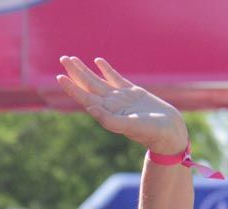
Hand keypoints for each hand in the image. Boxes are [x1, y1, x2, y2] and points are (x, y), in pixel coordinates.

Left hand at [57, 57, 188, 153]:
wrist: (168, 131)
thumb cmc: (149, 132)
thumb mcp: (129, 126)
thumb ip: (109, 120)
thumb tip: (90, 108)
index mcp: (106, 113)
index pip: (84, 97)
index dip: (72, 87)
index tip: (60, 76)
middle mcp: (110, 105)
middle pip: (87, 85)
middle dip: (75, 72)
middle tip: (63, 58)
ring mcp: (120, 98)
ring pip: (98, 80)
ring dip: (85, 69)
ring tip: (73, 59)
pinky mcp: (132, 92)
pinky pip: (115, 78)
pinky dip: (106, 69)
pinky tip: (98, 61)